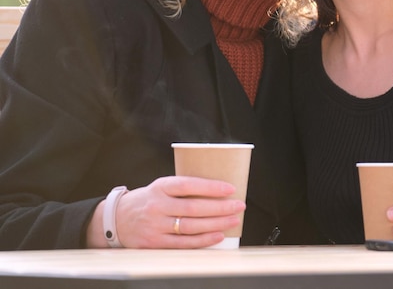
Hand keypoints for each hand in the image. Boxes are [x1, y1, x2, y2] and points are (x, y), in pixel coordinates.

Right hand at [87, 176, 244, 247]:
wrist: (117, 219)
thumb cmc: (148, 200)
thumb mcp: (161, 187)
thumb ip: (183, 188)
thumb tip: (216, 190)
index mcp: (161, 187)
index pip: (189, 185)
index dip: (211, 187)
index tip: (230, 188)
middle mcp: (157, 206)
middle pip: (194, 207)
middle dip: (220, 207)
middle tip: (239, 205)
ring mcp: (156, 226)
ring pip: (191, 226)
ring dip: (216, 224)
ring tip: (233, 220)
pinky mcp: (155, 244)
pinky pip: (183, 244)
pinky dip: (203, 240)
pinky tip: (218, 236)